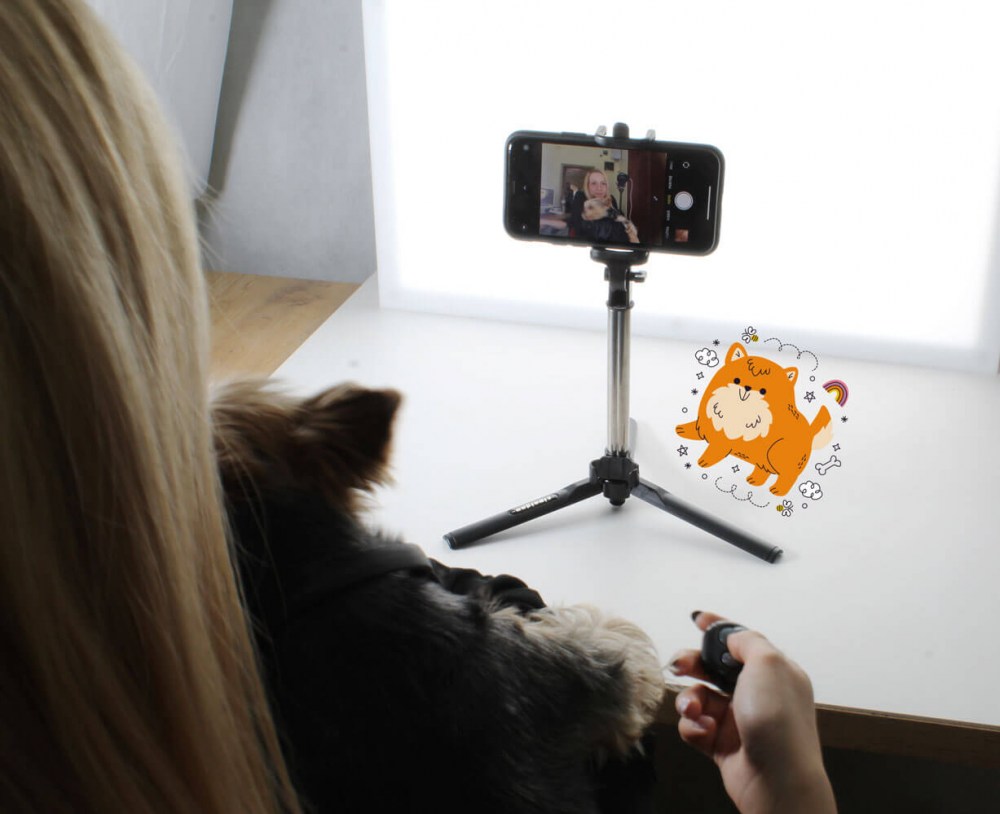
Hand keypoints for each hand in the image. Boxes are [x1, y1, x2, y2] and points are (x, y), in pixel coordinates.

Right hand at [669, 612, 836, 813]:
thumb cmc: (777, 720)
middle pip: (713, 668)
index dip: (718, 629)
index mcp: (774, 672)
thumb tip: (731, 636)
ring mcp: (738, 719)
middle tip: (678, 666)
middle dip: (693, 664)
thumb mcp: (768, 664)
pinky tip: (704, 732)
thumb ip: (746, 641)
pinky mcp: (722, 744)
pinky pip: (695, 725)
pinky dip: (694, 726)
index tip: (697, 619)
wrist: (777, 780)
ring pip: (699, 697)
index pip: (742, 642)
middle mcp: (756, 693)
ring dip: (690, 700)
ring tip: (694, 710)